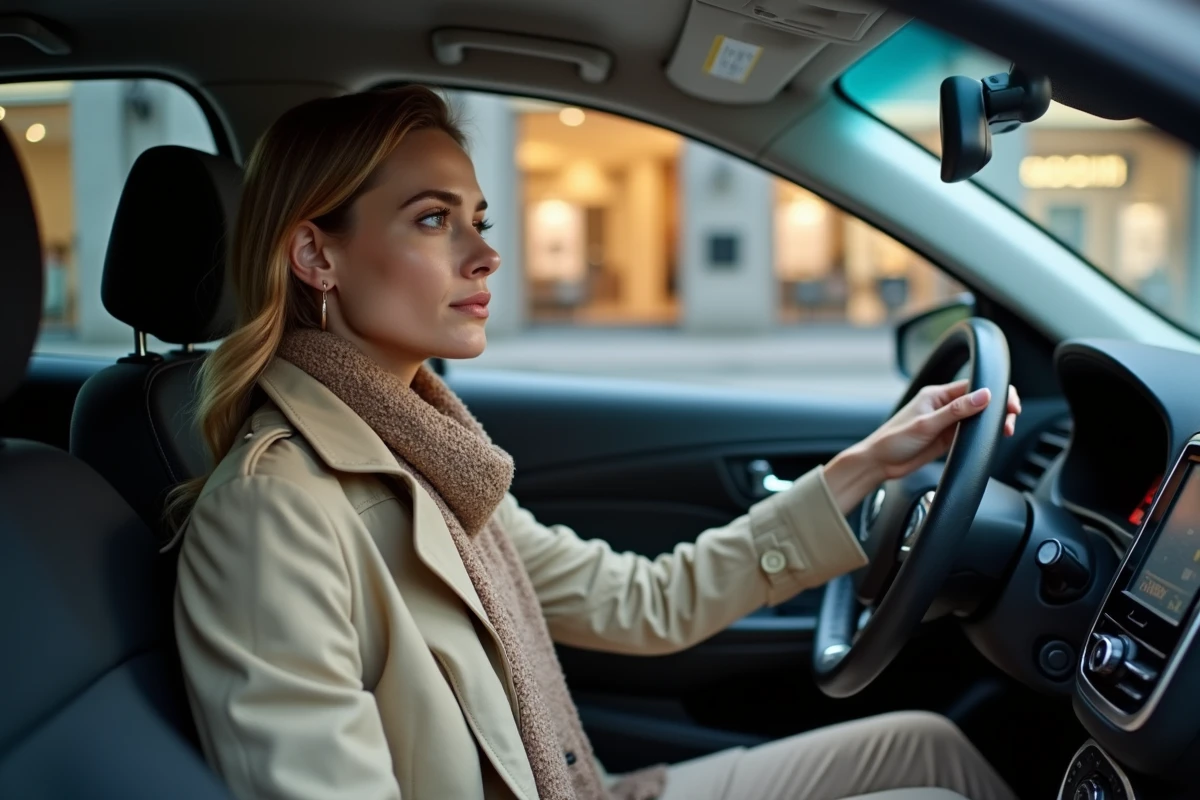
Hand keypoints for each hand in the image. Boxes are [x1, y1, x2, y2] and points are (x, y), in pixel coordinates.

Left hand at [824, 381, 1021, 513]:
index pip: (974, 386)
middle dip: (999, 407)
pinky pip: (971, 433)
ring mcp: (947, 423)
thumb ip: (956, 411)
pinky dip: (984, 435)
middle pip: (980, 401)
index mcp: (937, 395)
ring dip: (993, 422)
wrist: (879, 464)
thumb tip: (984, 395)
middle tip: (1010, 421)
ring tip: (1005, 431)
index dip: (996, 393)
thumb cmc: (893, 440)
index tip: (1009, 405)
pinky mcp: (948, 439)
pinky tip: (991, 439)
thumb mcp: (926, 424)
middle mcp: (944, 406)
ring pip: (979, 418)